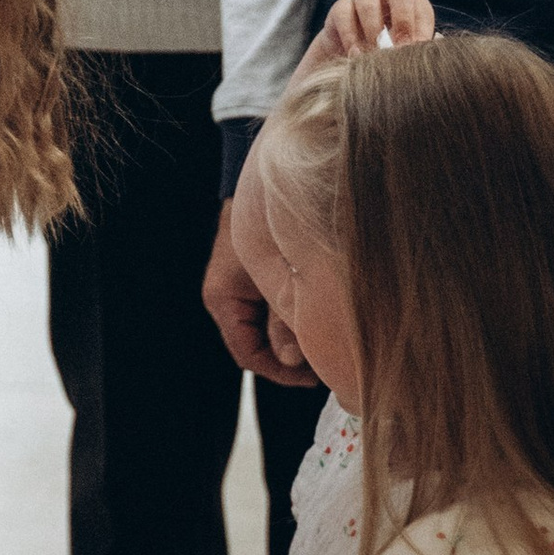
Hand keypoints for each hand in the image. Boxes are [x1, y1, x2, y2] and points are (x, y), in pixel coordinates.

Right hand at [203, 188, 321, 385]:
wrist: (268, 177)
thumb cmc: (263, 218)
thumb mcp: (275, 274)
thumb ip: (283, 319)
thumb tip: (292, 361)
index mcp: (223, 298)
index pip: (248, 354)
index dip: (281, 372)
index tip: (313, 377)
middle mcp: (232, 297)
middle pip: (263, 344)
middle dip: (296, 353)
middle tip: (329, 357)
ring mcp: (249, 288)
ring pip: (276, 327)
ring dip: (302, 331)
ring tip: (330, 333)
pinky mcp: (267, 277)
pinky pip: (283, 307)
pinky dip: (302, 312)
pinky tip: (322, 310)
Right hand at [296, 0, 436, 74]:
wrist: (354, 49)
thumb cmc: (389, 44)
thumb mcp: (406, 43)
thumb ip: (416, 44)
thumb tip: (423, 52)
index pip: (421, 6)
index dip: (421, 29)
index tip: (416, 51)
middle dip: (402, 21)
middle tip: (400, 48)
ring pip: (368, 4)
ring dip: (374, 32)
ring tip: (376, 55)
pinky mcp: (340, 6)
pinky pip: (344, 16)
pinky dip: (351, 38)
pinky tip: (357, 56)